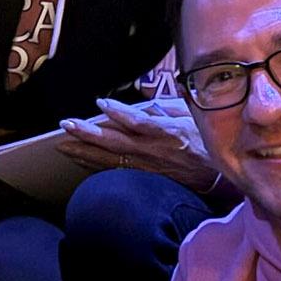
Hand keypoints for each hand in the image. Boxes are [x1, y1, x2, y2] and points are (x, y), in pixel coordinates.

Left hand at [59, 98, 221, 194]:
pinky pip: (115, 172)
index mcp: (168, 133)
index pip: (141, 122)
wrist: (218, 180)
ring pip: (110, 160)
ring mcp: (147, 167)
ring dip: (84, 152)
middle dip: (89, 134)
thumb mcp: (192, 119)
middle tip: (66, 125)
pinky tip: (79, 159)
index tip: (101, 103)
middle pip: (116, 142)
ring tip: (63, 145)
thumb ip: (168, 108)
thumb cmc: (205, 144)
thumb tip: (147, 100)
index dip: (120, 113)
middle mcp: (154, 151)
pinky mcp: (143, 179)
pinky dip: (95, 166)